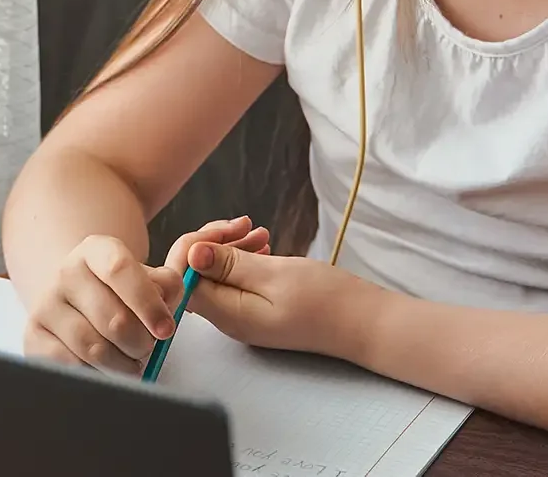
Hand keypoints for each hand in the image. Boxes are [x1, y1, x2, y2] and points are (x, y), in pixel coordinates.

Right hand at [22, 218, 269, 374]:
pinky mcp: (33, 337)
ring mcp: (45, 305)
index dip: (149, 302)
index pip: (121, 269)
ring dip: (125, 363)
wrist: (73, 297)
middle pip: (113, 320)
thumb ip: (183, 268)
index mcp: (95, 250)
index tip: (169, 329)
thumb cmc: (124, 290)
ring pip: (95, 349)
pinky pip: (72, 368)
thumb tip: (227, 244)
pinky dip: (98, 375)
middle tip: (153, 348)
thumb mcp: (151, 273)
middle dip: (143, 343)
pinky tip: (109, 366)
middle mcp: (65, 273)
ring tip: (136, 360)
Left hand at [183, 240, 364, 355]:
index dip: (195, 246)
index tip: (227, 229)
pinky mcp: (258, 309)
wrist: (363, 323)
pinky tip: (264, 246)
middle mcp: (228, 318)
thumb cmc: (325, 301)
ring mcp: (243, 315)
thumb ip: (230, 265)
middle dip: (213, 243)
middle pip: (197, 274)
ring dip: (232, 247)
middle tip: (245, 225)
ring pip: (218, 273)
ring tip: (260, 232)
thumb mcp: (275, 275)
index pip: (183, 277)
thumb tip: (192, 253)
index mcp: (226, 313)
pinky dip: (245, 259)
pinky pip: (237, 280)